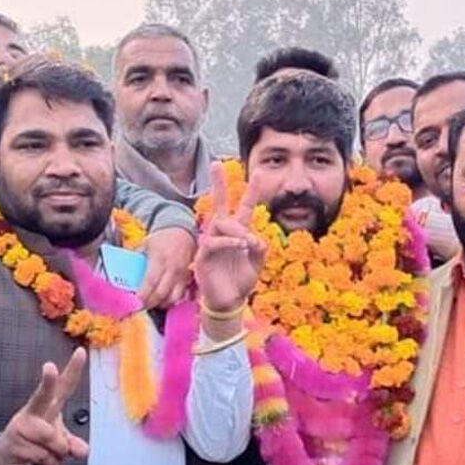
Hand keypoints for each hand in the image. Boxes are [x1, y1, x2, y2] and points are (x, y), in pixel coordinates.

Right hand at [0, 348, 89, 464]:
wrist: (2, 461)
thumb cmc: (33, 444)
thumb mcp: (58, 444)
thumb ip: (72, 444)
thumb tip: (82, 451)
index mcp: (47, 406)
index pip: (62, 386)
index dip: (73, 370)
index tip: (81, 352)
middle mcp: (33, 412)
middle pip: (43, 396)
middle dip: (47, 382)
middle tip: (49, 367)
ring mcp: (21, 426)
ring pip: (54, 441)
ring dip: (57, 455)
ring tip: (47, 456)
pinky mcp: (14, 443)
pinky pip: (45, 457)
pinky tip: (35, 463)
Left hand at [137, 228, 194, 309]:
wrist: (182, 232)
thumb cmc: (162, 239)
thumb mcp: (145, 244)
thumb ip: (136, 258)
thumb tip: (124, 273)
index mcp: (159, 259)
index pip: (150, 282)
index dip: (143, 295)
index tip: (135, 302)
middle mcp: (172, 268)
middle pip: (161, 293)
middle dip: (149, 303)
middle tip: (140, 307)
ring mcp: (182, 275)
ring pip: (173, 298)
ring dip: (161, 304)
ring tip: (152, 304)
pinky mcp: (187, 279)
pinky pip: (181, 295)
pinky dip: (171, 301)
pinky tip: (163, 301)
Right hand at [194, 161, 266, 315]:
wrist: (229, 301)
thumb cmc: (241, 281)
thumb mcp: (257, 264)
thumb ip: (260, 249)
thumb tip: (256, 238)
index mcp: (239, 233)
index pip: (245, 207)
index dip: (252, 191)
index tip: (259, 172)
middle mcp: (224, 233)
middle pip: (220, 203)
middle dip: (219, 183)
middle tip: (217, 164)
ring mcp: (212, 242)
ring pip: (220, 222)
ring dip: (236, 229)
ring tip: (247, 241)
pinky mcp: (203, 255)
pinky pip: (214, 241)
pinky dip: (228, 242)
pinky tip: (240, 246)